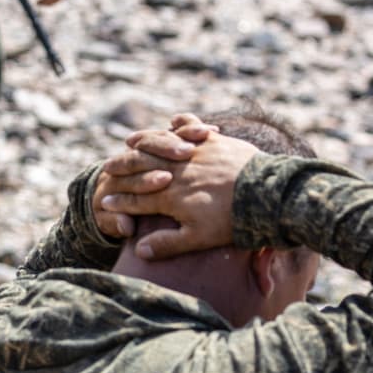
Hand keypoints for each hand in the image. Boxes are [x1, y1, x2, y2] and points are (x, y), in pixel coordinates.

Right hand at [100, 130, 259, 260]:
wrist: (266, 196)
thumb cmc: (231, 221)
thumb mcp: (198, 238)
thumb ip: (168, 242)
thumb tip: (140, 250)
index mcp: (169, 197)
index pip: (137, 199)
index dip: (121, 203)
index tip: (106, 204)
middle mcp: (176, 171)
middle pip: (141, 167)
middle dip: (121, 169)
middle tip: (107, 169)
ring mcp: (193, 154)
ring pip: (160, 144)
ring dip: (143, 143)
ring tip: (130, 142)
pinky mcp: (213, 142)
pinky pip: (192, 127)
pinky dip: (182, 124)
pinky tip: (174, 122)